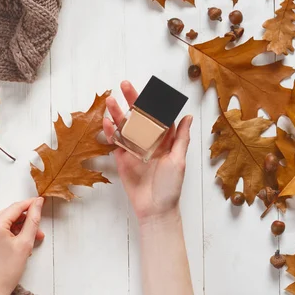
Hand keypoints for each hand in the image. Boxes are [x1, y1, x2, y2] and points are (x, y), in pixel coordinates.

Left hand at [0, 197, 44, 294]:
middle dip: (24, 220)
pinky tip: (14, 242)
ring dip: (16, 227)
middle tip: (38, 231)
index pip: (16, 207)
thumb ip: (33, 220)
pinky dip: (5, 232)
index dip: (30, 204)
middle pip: (8, 214)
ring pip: (1, 222)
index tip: (40, 202)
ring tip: (28, 241)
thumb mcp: (25, 244)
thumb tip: (37, 204)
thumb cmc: (8, 271)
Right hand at [103, 81, 192, 223]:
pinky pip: (115, 142)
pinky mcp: (122, 158)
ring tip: (110, 100)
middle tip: (125, 85)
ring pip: (125, 126)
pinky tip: (107, 122)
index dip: (153, 102)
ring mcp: (134, 149)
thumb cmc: (171, 187)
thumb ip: (181, 138)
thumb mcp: (179, 161)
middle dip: (132, 101)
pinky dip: (110, 132)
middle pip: (139, 117)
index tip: (148, 88)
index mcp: (164, 140)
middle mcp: (148, 141)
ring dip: (118, 113)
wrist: (155, 209)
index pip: (158, 115)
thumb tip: (187, 116)